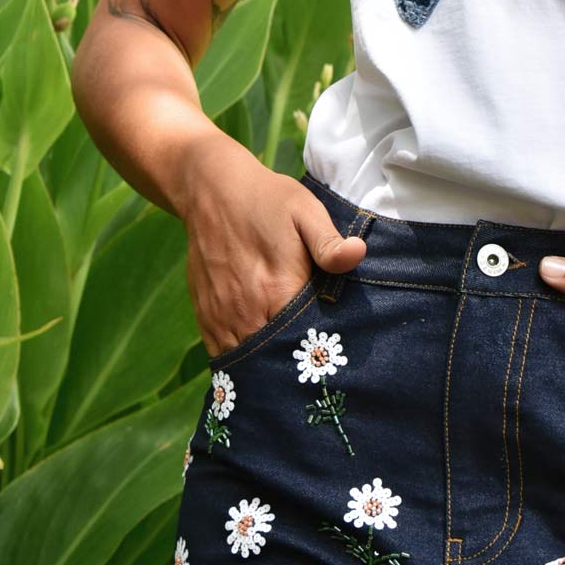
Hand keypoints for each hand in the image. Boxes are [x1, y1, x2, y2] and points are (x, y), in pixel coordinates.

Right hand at [179, 135, 367, 357]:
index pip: (303, 341)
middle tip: (315, 370)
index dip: (320, 353)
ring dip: (266, 369)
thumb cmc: (266, 200)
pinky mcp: (206, 316)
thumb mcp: (305, 211)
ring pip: (246, 361)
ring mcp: (222, 316)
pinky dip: (241, 362)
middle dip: (294, 369)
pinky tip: (259, 363)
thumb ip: (329, 241)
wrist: (212, 190)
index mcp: (276, 289)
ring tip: (290, 373)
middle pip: (274, 359)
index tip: (335, 358)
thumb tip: (358, 255)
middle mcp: (246, 311)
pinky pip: (222, 354)